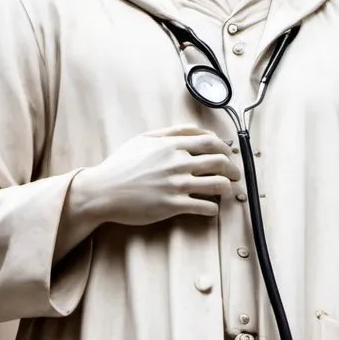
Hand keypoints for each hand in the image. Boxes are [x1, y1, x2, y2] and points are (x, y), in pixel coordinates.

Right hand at [70, 124, 239, 228]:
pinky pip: (204, 207)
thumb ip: (170, 133)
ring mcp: (176, 185)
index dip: (226, 149)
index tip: (229, 155)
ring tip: (227, 192)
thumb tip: (194, 130)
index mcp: (172, 145)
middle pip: (220, 162)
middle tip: (235, 175)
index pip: (211, 143)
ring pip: (217, 185)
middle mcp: (177, 163)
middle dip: (233, 169)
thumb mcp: (143, 140)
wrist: (103, 191)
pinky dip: (213, 209)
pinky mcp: (172, 206)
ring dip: (228, 189)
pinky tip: (211, 209)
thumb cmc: (121, 165)